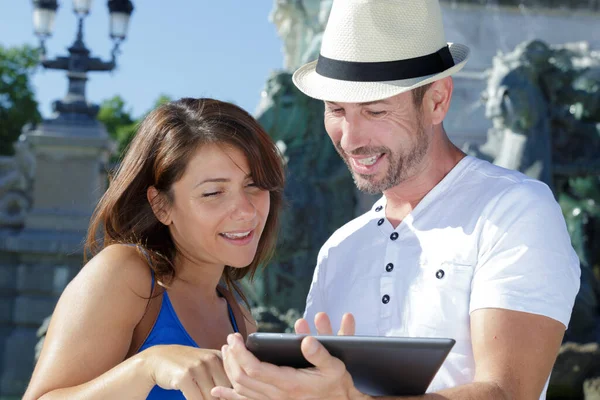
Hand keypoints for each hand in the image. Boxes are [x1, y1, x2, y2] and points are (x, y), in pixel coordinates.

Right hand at [142, 344, 229, 398]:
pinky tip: (191, 399)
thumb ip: (221, 371)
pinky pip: (196, 399)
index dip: (230, 394)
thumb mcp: (205, 361)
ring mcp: (197, 366)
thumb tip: (236, 392)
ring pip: (210, 397)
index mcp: (218, 356)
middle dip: (218, 399)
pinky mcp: (184, 376)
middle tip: (211, 399)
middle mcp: (210, 359)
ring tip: (200, 398)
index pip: (233, 381)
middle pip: (223, 390)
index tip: (226, 398)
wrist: (157, 359)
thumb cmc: (184, 364)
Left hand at [211, 313, 364, 399]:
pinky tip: (218, 390)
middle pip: (242, 378)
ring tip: (227, 352)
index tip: (235, 337)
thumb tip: (305, 340)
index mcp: (289, 384)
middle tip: (229, 340)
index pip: (254, 368)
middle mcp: (278, 396)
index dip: (240, 352)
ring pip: (241, 390)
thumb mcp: (334, 366)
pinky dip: (229, 396)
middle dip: (232, 357)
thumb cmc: (336, 385)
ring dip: (230, 370)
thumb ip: (319, 353)